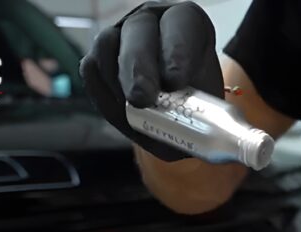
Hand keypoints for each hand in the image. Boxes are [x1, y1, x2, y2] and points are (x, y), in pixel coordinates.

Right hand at [79, 1, 224, 161]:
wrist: (182, 104)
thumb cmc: (198, 100)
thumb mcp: (209, 109)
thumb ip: (197, 120)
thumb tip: (181, 142)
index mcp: (187, 22)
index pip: (181, 24)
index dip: (177, 52)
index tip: (175, 81)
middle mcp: (152, 21)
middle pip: (139, 30)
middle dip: (139, 67)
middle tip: (143, 98)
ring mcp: (122, 35)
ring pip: (108, 46)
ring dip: (116, 82)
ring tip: (130, 111)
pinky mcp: (100, 58)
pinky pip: (91, 70)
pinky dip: (102, 94)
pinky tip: (118, 112)